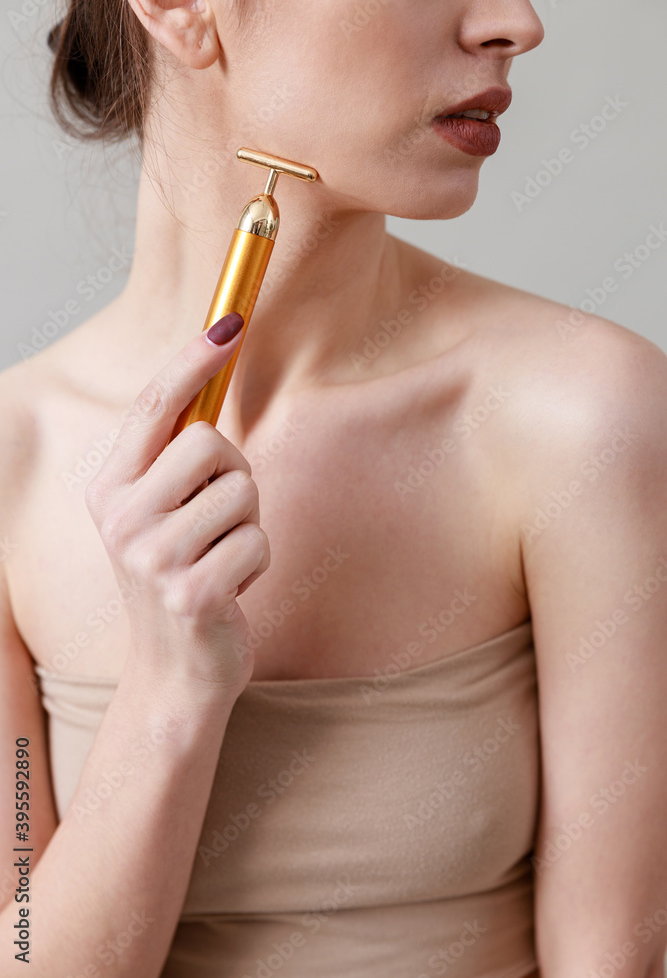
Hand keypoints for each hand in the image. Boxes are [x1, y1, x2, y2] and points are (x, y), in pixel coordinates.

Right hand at [84, 313, 269, 698]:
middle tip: (221, 515)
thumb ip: (176, 457)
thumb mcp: (163, 512)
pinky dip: (257, 562)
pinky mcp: (191, 593)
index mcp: (110, 489)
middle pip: (210, 443)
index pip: (150, 409)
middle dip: (235, 474)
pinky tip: (232, 588)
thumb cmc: (181, 573)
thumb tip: (213, 366)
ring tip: (223, 555)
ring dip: (249, 523)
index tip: (230, 322)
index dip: (192, 361)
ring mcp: (152, 559)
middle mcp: (120, 519)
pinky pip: (258, 541)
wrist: (176, 666)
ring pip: (242, 493)